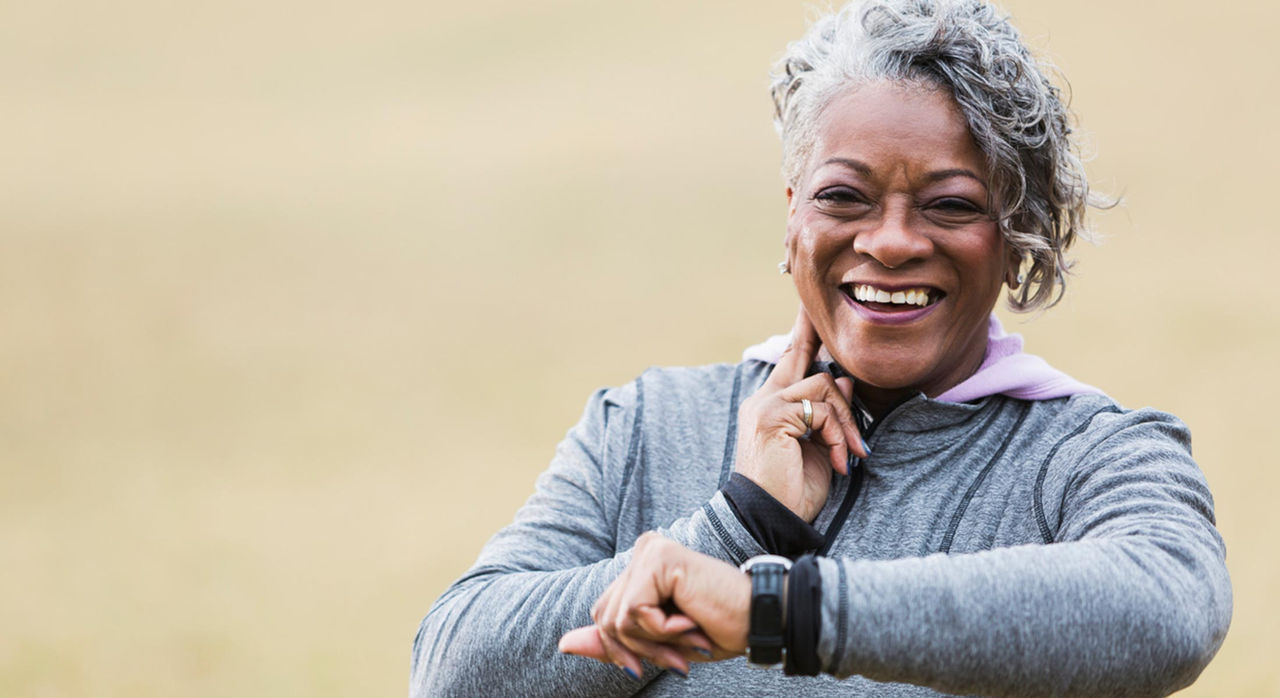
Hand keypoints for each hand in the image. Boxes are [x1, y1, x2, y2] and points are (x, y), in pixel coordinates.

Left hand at [558, 533, 750, 678]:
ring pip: (617, 619)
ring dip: (654, 644)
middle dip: (639, 650)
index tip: (668, 659)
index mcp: (641, 565)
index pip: (603, 614)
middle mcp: (643, 549)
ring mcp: (649, 550)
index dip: (626, 649)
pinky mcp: (658, 558)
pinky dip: (661, 631)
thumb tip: (562, 644)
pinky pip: (634, 613)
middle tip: (681, 657)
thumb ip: (613, 640)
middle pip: (604, 617)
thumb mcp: (656, 642)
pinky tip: (690, 621)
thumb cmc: (717, 629)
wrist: (760, 620)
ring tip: (689, 638)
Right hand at [734, 306, 865, 521]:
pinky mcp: (773, 417)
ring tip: (849, 455)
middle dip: (827, 364)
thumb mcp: (817, 447)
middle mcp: (763, 399)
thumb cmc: (792, 489)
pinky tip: (838, 462)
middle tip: (841, 397)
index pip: (790, 358)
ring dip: (845, 422)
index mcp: (769, 405)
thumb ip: (826, 412)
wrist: (770, 519)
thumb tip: (843, 379)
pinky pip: (822, 411)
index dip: (804, 331)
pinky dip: (837, 436)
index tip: (810, 305)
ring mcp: (765, 405)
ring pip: (823, 386)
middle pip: (807, 360)